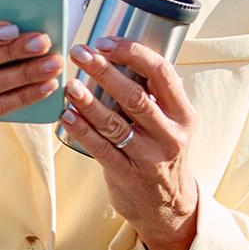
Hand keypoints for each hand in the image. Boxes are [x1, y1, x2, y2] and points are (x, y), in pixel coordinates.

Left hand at [58, 36, 200, 249]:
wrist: (169, 207)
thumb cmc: (162, 153)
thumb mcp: (171, 123)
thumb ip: (152, 95)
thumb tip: (114, 53)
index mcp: (183, 114)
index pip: (162, 73)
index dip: (133, 52)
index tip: (105, 41)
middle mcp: (169, 134)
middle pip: (135, 95)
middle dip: (104, 71)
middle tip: (79, 53)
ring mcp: (149, 157)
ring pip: (114, 123)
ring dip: (87, 101)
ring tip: (68, 84)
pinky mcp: (127, 175)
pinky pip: (100, 148)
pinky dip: (81, 129)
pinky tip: (66, 114)